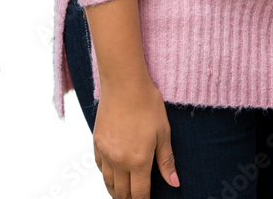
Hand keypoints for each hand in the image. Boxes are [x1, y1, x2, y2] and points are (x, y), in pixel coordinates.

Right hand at [92, 76, 179, 197]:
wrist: (124, 85)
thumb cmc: (148, 105)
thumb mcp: (163, 132)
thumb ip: (166, 160)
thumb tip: (174, 183)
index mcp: (138, 160)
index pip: (139, 194)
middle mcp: (119, 161)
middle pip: (122, 192)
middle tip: (136, 198)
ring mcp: (106, 153)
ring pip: (108, 183)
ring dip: (116, 192)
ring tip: (123, 195)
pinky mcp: (97, 143)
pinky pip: (100, 168)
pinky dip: (106, 176)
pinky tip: (111, 176)